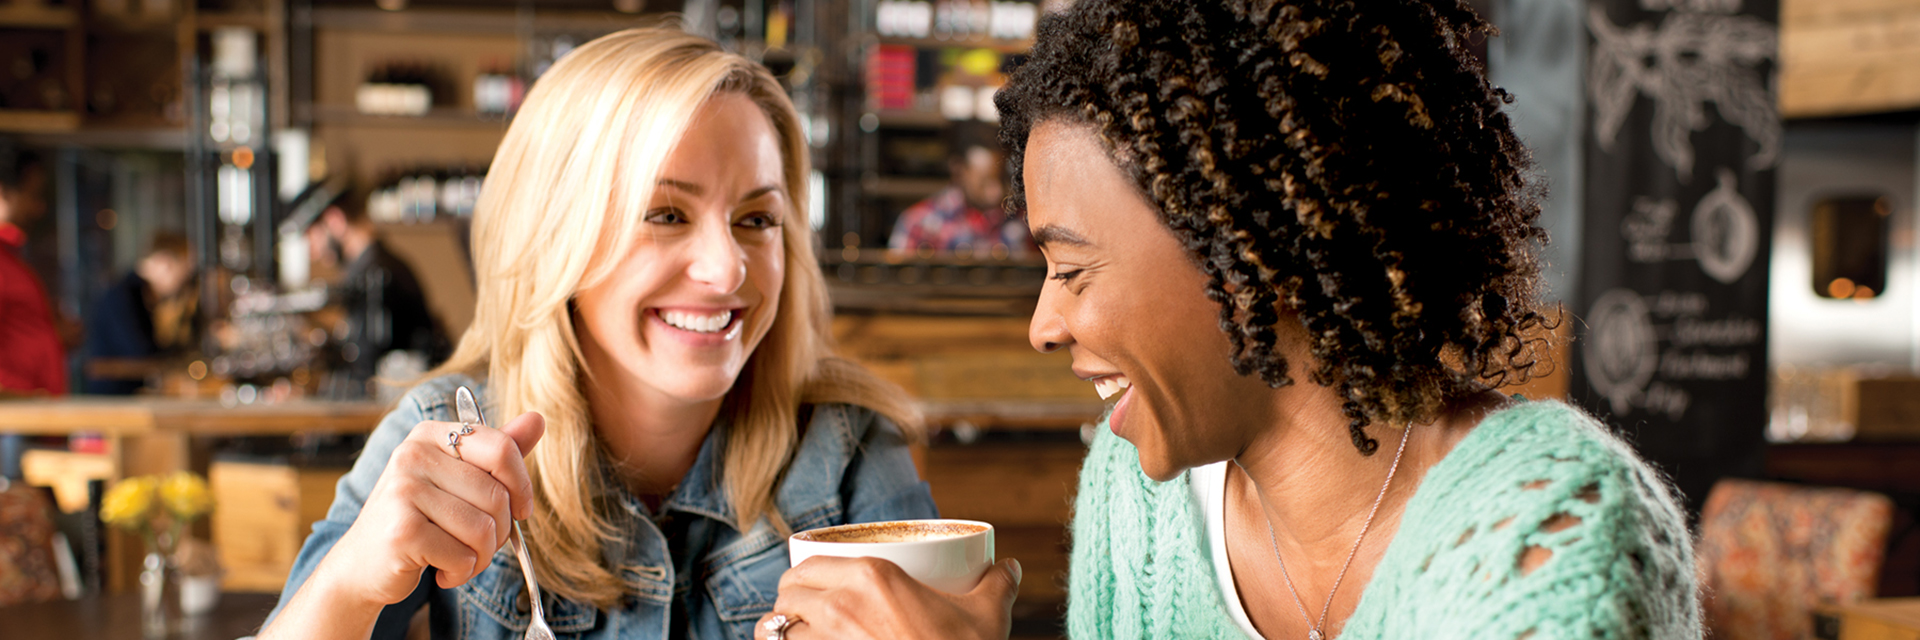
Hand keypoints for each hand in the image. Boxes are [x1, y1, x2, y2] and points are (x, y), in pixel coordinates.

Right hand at [313, 411, 545, 606]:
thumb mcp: (458, 480)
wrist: (362, 565)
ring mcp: (403, 491)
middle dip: (500, 533)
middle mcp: (413, 455)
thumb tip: (538, 418)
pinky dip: (461, 573)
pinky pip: (463, 556)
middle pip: (498, 495)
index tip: (519, 510)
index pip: (502, 448)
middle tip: (477, 545)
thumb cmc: (419, 520)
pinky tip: (441, 571)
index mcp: (431, 435)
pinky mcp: (402, 531)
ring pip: (484, 529)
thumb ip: (498, 452)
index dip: (522, 486)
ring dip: (481, 557)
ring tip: (458, 558)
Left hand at [756, 556, 1021, 639]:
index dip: (800, 575)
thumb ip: (998, 584)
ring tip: (795, 637)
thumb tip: (1009, 567)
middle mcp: (839, 606)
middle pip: (785, 595)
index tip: (809, 584)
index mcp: (871, 577)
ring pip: (774, 630)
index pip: (806, 566)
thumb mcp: (988, 616)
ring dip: (781, 633)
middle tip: (803, 610)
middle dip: (786, 601)